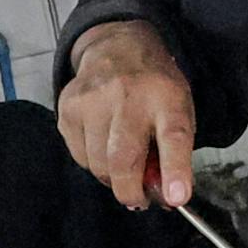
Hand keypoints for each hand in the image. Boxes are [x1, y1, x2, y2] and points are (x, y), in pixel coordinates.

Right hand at [58, 20, 196, 207]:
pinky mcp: (69, 106)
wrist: (118, 48)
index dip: (175, 170)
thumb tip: (164, 196)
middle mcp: (129, 95)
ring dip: (111, 176)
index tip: (176, 197)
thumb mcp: (178, 112)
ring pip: (98, 164)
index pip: (173, 136)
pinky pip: (80, 156)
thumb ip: (173, 153)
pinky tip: (102, 142)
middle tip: (139, 199)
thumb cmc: (154, 89)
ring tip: (122, 163)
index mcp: (167, 98)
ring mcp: (94, 99)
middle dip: (131, 192)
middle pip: (124, 159)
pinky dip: (92, 161)